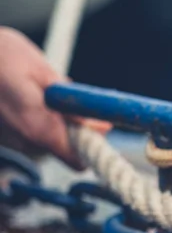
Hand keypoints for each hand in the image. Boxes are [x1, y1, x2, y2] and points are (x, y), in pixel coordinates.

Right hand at [0, 27, 109, 168]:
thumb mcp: (44, 73)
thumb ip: (72, 103)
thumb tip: (100, 125)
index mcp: (38, 128)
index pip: (77, 159)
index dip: (93, 146)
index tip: (101, 128)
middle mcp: (23, 141)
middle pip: (64, 148)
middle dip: (74, 127)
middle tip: (70, 98)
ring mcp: (9, 140)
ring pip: (46, 138)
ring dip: (54, 119)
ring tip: (41, 89)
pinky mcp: (1, 134)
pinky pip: (28, 131)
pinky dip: (35, 117)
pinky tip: (25, 94)